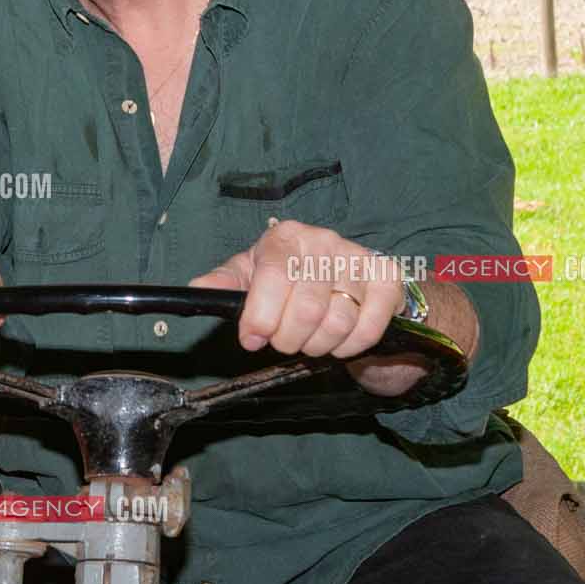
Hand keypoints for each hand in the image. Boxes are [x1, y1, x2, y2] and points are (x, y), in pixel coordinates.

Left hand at [189, 220, 432, 396]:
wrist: (347, 279)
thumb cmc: (291, 279)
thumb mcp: (253, 277)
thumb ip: (226, 284)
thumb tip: (197, 288)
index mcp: (285, 237)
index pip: (274, 277)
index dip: (262, 316)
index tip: (253, 339)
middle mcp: (323, 240)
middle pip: (306, 308)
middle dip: (290, 339)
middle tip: (286, 342)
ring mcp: (358, 258)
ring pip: (337, 322)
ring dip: (320, 345)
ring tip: (312, 340)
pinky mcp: (387, 280)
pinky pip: (367, 328)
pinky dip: (350, 346)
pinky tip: (340, 340)